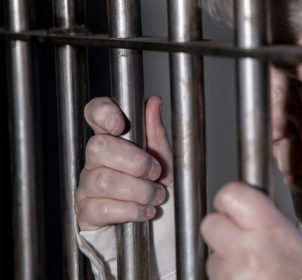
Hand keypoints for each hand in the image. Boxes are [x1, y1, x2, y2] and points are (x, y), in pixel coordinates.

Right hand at [75, 96, 172, 230]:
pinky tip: (146, 210)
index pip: (95, 112)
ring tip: (156, 195)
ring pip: (105, 181)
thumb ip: (156, 132)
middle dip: (135, 162)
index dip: (102, 112)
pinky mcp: (87, 211)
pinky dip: (132, 210)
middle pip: (98, 147)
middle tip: (156, 172)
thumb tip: (153, 101)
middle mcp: (95, 159)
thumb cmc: (151, 183)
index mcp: (112, 138)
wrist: (151, 221)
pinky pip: (104, 209)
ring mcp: (87, 185)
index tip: (120, 124)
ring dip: (140, 190)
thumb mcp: (161, 157)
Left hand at [201, 182, 301, 279]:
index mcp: (269, 229)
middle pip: (210, 225)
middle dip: (223, 232)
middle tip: (241, 241)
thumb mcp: (296, 240)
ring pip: (212, 258)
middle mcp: (246, 251)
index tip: (235, 208)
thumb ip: (267, 218)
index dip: (230, 201)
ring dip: (225, 263)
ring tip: (251, 271)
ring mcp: (232, 276)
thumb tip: (246, 204)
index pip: (229, 195)